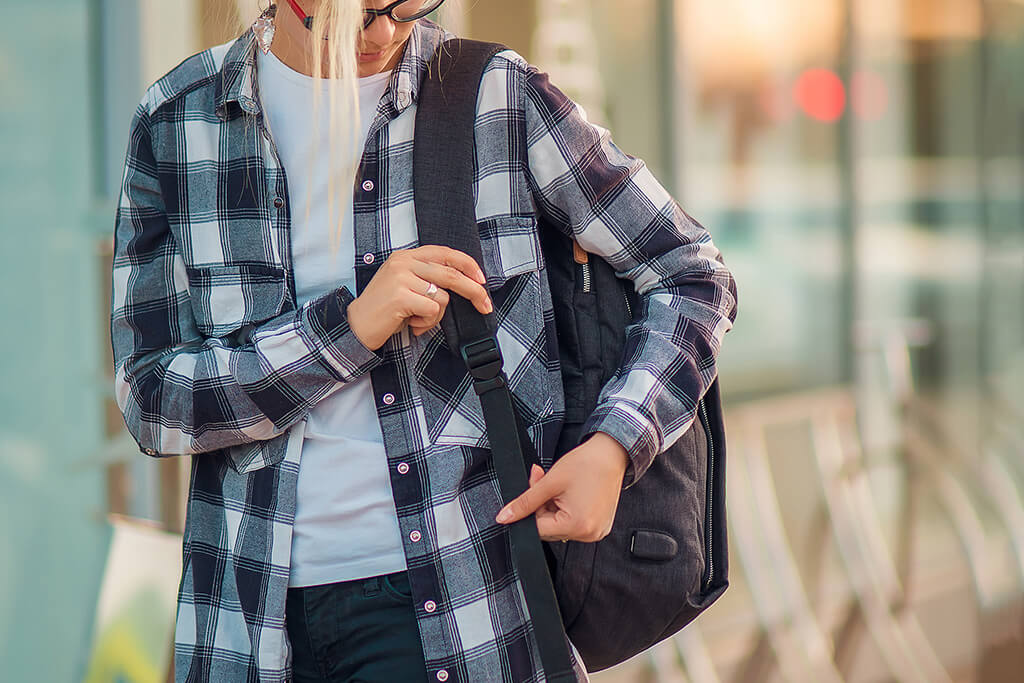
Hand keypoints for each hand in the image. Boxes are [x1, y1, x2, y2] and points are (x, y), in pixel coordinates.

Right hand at [346, 245, 492, 350]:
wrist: (356, 325)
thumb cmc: (385, 309)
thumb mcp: (405, 284)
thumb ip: (428, 277)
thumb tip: (464, 282)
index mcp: (406, 256)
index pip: (445, 253)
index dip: (468, 265)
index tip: (482, 280)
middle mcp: (403, 262)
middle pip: (451, 274)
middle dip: (474, 291)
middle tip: (486, 305)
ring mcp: (401, 278)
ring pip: (442, 297)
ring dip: (435, 316)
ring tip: (416, 319)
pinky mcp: (401, 296)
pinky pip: (432, 310)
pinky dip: (426, 323)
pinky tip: (410, 324)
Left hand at [495, 432, 629, 541]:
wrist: (611, 453)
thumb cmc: (585, 464)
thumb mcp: (550, 482)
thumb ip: (525, 502)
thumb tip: (503, 518)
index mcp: (578, 526)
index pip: (539, 529)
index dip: (531, 509)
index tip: (534, 488)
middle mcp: (590, 534)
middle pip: (550, 528)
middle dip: (543, 507)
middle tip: (545, 481)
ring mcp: (597, 531)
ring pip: (560, 525)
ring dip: (554, 508)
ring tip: (562, 487)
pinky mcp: (600, 526)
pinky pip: (574, 523)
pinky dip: (568, 510)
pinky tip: (572, 493)